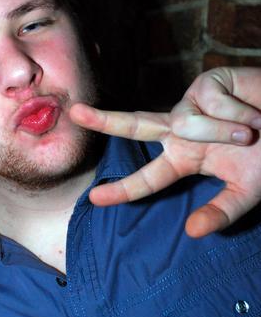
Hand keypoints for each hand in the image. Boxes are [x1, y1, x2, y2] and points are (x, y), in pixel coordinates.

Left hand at [70, 67, 260, 237]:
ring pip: (187, 122)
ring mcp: (192, 105)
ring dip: (226, 131)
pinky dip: (240, 113)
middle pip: (136, 126)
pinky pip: (212, 104)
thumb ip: (221, 211)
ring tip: (253, 132)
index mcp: (186, 159)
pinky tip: (254, 113)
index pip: (148, 177)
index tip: (95, 199)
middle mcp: (182, 132)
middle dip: (105, 120)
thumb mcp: (247, 191)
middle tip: (74, 113)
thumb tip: (192, 232)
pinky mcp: (207, 83)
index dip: (123, 190)